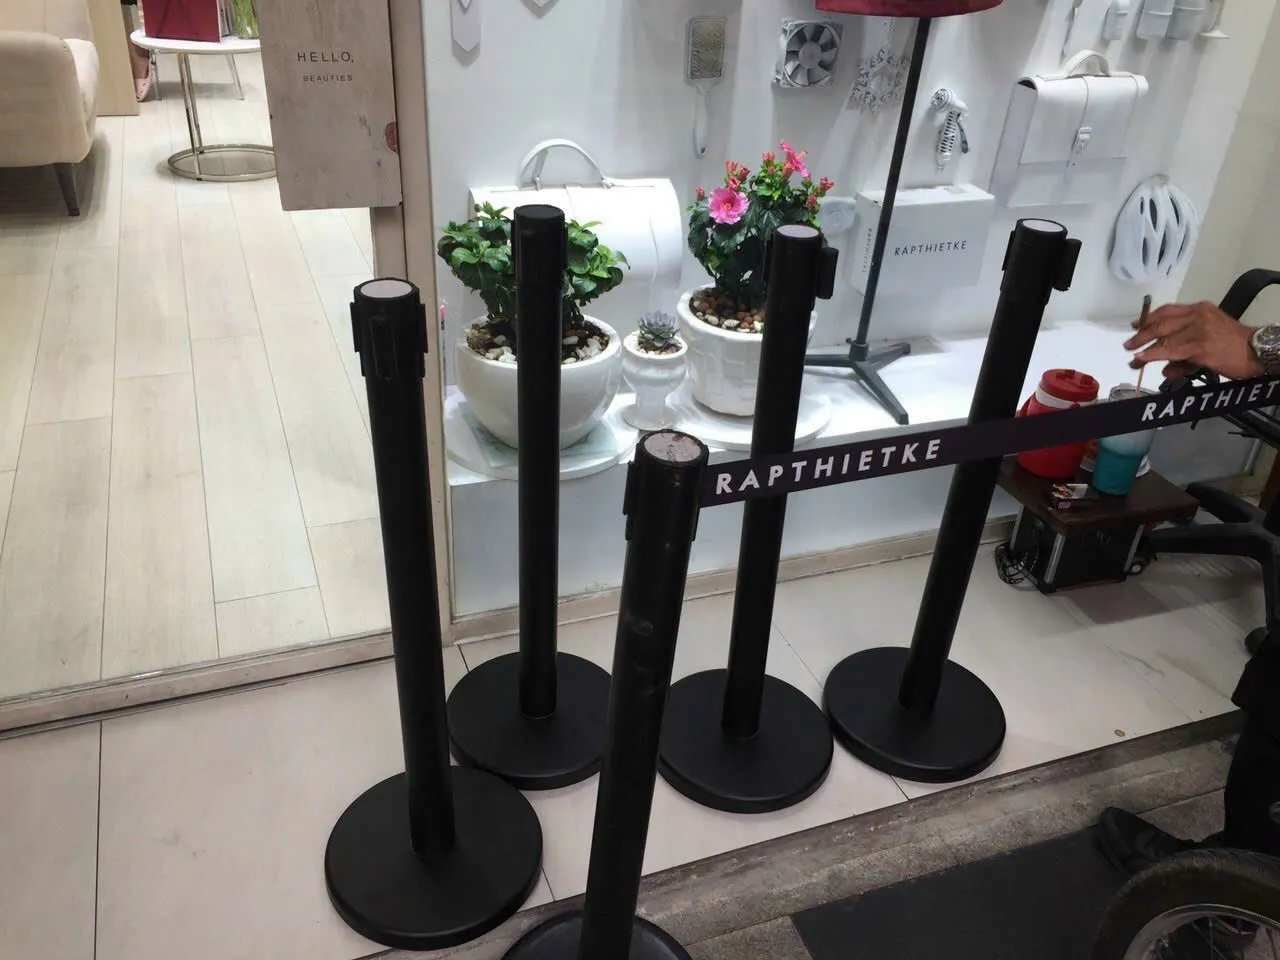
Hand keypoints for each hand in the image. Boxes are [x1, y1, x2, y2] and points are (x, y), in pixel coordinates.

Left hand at [1124, 301, 1262, 380]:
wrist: (1257, 351)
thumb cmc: (1234, 347)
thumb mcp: (1208, 343)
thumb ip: (1183, 356)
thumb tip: (1164, 371)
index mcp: (1199, 309)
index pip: (1168, 311)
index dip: (1149, 318)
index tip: (1135, 325)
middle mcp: (1197, 315)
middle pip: (1161, 323)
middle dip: (1142, 334)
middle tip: (1129, 344)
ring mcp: (1198, 330)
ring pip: (1163, 337)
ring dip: (1145, 349)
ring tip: (1134, 360)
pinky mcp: (1199, 346)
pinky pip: (1170, 351)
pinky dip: (1153, 355)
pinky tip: (1142, 359)